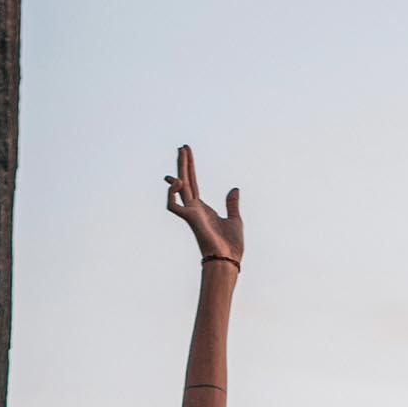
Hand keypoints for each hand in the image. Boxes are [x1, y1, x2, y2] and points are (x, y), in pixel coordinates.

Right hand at [165, 143, 242, 263]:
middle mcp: (194, 209)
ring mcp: (190, 214)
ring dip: (180, 169)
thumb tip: (234, 189)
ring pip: (179, 187)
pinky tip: (177, 182)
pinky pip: (173, 206)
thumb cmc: (231, 246)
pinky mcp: (190, 219)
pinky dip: (171, 194)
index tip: (187, 154)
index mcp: (202, 209)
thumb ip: (232, 204)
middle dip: (183, 164)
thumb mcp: (235, 219)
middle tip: (182, 146)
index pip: (193, 184)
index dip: (189, 169)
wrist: (229, 260)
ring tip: (182, 152)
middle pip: (185, 181)